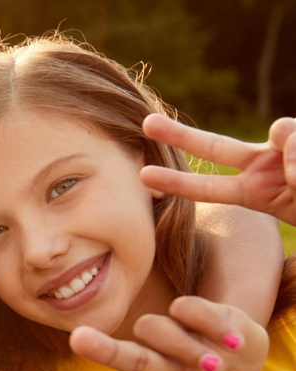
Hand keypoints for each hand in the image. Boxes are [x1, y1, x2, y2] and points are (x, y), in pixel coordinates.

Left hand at [57, 296, 268, 370]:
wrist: (254, 361)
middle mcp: (163, 370)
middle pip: (131, 360)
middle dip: (106, 350)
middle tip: (77, 338)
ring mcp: (176, 340)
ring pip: (156, 331)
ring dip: (187, 347)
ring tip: (213, 362)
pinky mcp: (195, 312)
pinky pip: (187, 309)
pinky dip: (208, 324)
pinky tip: (225, 339)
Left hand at [140, 114, 295, 224]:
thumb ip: (287, 186)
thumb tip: (287, 154)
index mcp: (255, 191)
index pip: (209, 186)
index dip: (178, 181)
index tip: (143, 176)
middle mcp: (264, 163)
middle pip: (214, 145)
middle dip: (179, 135)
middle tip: (145, 124)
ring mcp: (285, 148)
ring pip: (284, 132)